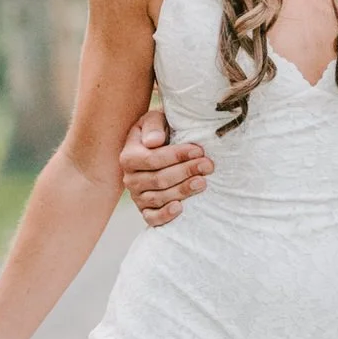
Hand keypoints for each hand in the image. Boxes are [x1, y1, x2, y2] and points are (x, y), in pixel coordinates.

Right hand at [120, 109, 212, 227]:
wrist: (157, 149)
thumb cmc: (159, 131)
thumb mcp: (154, 120)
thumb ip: (153, 126)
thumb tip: (154, 142)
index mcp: (129, 156)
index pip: (153, 159)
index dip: (176, 155)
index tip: (198, 150)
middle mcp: (130, 179)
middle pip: (159, 179)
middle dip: (186, 172)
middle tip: (208, 165)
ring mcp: (137, 196)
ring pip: (159, 198)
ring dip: (182, 191)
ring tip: (203, 182)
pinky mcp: (146, 210)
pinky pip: (152, 218)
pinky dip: (165, 215)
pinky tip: (180, 208)